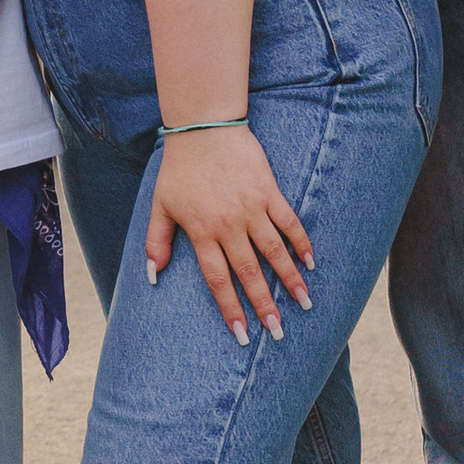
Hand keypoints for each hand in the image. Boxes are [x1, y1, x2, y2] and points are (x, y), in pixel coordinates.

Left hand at [146, 125, 313, 342]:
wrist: (203, 128)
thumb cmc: (180, 168)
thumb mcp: (160, 205)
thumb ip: (155, 241)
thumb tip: (152, 275)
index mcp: (202, 232)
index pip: (218, 280)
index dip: (230, 308)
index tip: (241, 335)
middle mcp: (229, 225)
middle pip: (249, 272)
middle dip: (264, 305)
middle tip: (277, 331)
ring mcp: (252, 208)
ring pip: (274, 252)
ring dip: (290, 279)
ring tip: (304, 303)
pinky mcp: (269, 192)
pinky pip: (289, 222)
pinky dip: (301, 242)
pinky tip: (310, 262)